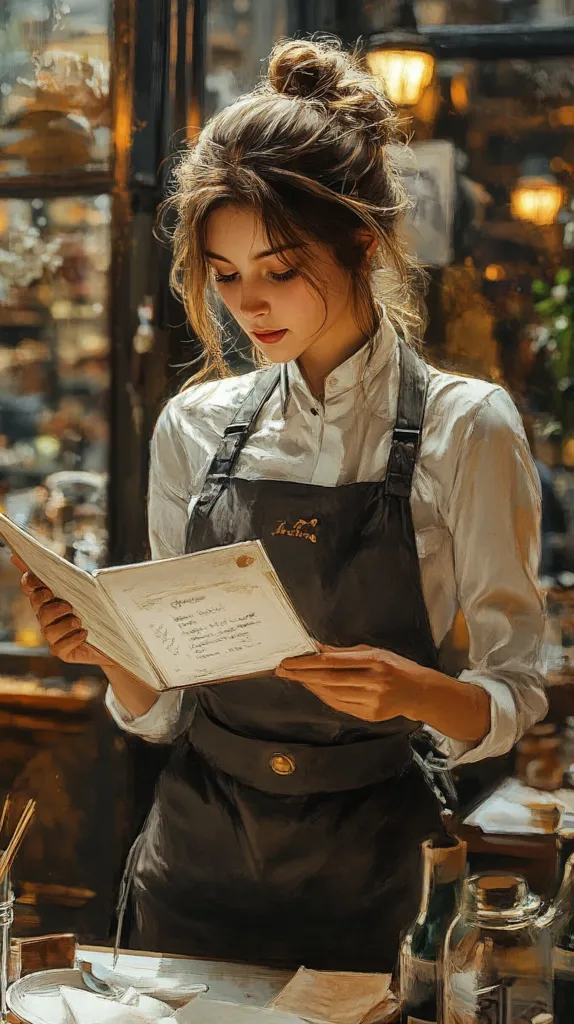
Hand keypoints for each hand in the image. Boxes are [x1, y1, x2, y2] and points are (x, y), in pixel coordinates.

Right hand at [10, 553, 114, 666]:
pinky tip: (84, 633)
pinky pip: (60, 646)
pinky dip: (72, 638)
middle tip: (67, 606)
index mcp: (51, 598)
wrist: (116, 638)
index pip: (32, 587)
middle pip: (38, 608)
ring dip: (64, 624)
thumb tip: (60, 567)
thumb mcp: (91, 592)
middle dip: (50, 607)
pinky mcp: (62, 651)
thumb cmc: (101, 612)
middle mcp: (48, 617)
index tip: (44, 587)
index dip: (30, 583)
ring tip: (78, 621)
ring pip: (48, 629)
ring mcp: (53, 635)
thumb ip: (76, 579)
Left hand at [276, 642, 490, 743]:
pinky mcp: (371, 715)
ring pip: (331, 694)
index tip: (288, 661)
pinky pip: (339, 705)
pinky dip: (324, 696)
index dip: (306, 663)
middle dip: (301, 675)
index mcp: (374, 660)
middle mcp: (373, 681)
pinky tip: (313, 689)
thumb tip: (316, 648)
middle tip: (281, 670)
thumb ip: (345, 652)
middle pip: (328, 679)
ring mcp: (372, 701)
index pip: (332, 662)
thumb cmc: (395, 666)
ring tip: (294, 678)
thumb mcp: (374, 651)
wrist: (419, 692)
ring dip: (310, 686)